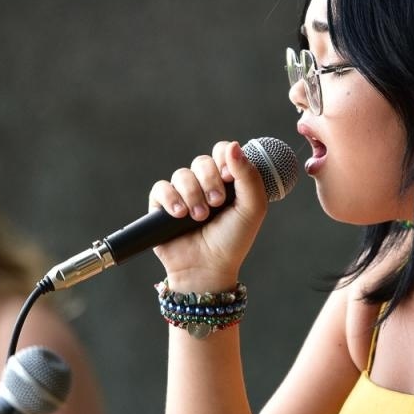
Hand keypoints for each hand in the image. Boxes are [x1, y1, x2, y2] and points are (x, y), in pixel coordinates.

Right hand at [149, 140, 268, 288]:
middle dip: (210, 181)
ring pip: (182, 174)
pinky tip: (179, 215)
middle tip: (216, 203)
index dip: (224, 158)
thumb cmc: (233, 240)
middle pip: (202, 161)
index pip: (223, 151)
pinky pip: (161, 188)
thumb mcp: (252, 208)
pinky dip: (170, 199)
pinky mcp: (162, 207)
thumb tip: (234, 145)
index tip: (229, 177)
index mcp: (227, 181)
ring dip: (192, 194)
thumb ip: (248, 175)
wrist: (208, 268)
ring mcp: (182, 194)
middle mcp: (204, 184)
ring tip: (199, 217)